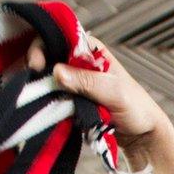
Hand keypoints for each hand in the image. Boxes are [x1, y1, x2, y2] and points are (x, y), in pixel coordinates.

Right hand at [35, 35, 173, 173]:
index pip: (59, 37)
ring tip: (36, 99)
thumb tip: (56, 72)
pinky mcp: (72, 100)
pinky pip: (52, 97)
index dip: (43, 47)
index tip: (36, 66)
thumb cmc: (136, 109)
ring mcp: (75, 81)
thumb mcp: (114, 93)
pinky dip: (47, 101)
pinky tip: (42, 108)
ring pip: (48, 78)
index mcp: (92, 49)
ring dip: (41, 88)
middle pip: (48, 57)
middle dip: (38, 69)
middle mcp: (81, 61)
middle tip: (32, 86)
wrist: (142, 136)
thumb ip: (87, 82)